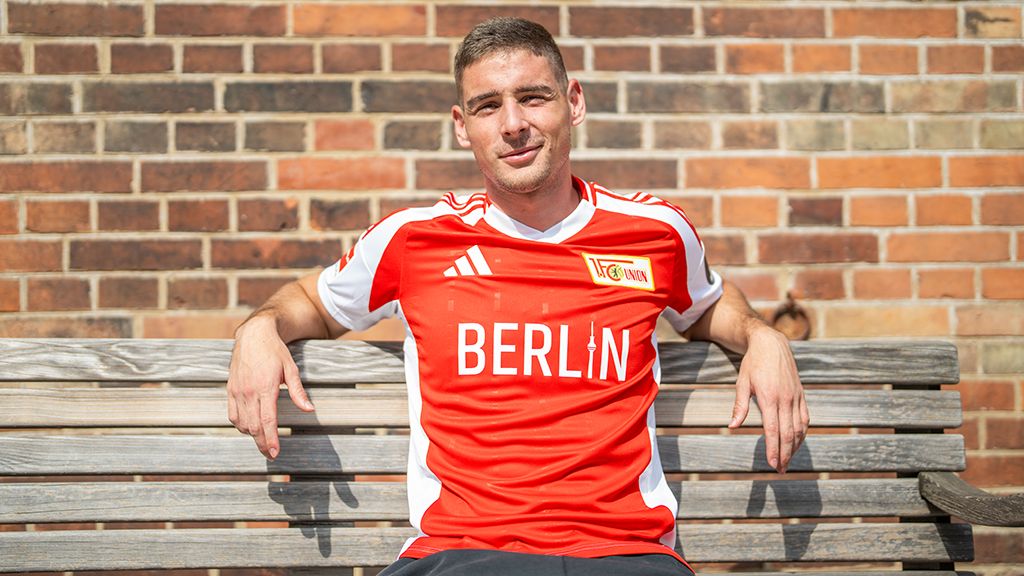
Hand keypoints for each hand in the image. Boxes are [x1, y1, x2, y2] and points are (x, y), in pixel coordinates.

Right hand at [227, 316, 314, 459]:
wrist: (253, 335)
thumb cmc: (275, 351)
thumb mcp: (291, 369)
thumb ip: (298, 392)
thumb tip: (309, 409)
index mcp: (265, 387)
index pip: (267, 420)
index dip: (271, 439)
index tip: (275, 452)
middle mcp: (249, 391)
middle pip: (254, 426)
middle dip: (262, 443)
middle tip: (271, 454)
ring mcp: (237, 391)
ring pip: (242, 423)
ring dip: (252, 435)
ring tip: (263, 441)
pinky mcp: (230, 389)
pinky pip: (232, 414)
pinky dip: (240, 425)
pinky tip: (249, 428)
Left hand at [729, 326, 807, 472]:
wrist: (772, 344)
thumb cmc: (753, 364)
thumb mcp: (742, 383)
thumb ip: (740, 406)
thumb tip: (733, 427)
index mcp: (769, 397)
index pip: (773, 430)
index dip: (774, 449)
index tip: (772, 464)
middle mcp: (786, 399)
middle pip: (788, 433)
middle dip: (785, 454)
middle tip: (780, 470)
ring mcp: (796, 397)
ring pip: (799, 428)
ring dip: (795, 447)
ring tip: (788, 461)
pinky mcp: (801, 395)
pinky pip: (805, 419)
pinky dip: (802, 433)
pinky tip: (797, 443)